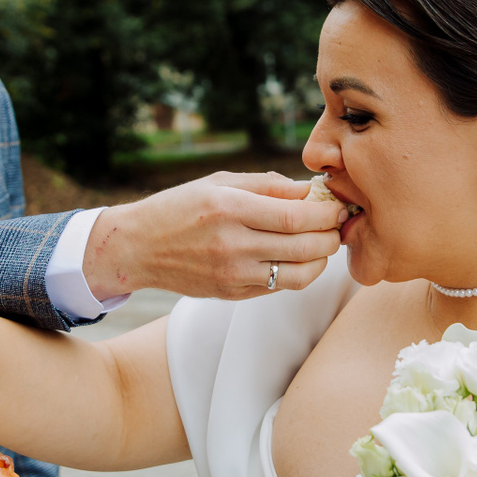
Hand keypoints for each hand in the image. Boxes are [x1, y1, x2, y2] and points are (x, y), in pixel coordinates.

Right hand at [83, 172, 346, 300]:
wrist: (138, 248)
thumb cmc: (180, 207)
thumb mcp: (219, 183)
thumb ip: (267, 185)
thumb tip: (311, 190)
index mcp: (230, 208)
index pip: (295, 215)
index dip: (326, 213)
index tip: (338, 206)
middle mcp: (232, 244)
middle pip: (304, 246)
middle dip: (331, 236)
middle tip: (338, 225)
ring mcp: (233, 273)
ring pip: (300, 274)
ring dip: (321, 260)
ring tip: (322, 244)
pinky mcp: (232, 293)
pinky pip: (280, 287)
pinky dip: (298, 273)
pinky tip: (297, 258)